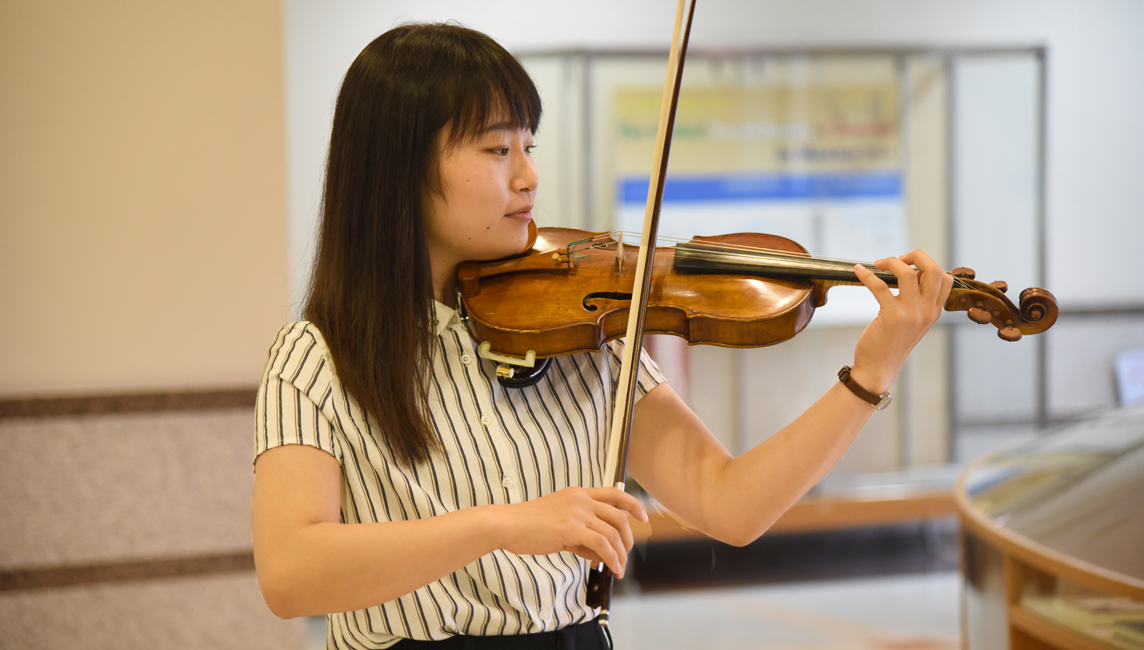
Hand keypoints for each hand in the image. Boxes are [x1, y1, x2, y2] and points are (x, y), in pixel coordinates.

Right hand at [493, 487, 646, 577]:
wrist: (508, 524)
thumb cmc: (529, 525)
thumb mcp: (559, 522)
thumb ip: (581, 532)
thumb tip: (600, 553)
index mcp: (579, 493)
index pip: (615, 493)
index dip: (633, 504)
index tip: (643, 516)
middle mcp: (581, 499)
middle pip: (619, 517)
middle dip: (627, 539)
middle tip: (625, 555)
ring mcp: (577, 512)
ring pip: (612, 533)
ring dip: (620, 554)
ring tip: (618, 568)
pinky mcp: (571, 529)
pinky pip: (601, 545)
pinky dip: (611, 558)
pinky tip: (611, 568)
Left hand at [851, 250, 953, 392]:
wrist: (878, 369)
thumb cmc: (891, 344)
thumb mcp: (913, 323)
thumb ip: (916, 302)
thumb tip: (907, 274)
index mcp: (934, 312)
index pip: (946, 279)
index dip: (929, 265)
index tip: (911, 265)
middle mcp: (927, 311)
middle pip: (934, 270)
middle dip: (917, 255)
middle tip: (899, 258)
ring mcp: (911, 314)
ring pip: (908, 273)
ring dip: (891, 262)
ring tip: (878, 263)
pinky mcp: (892, 316)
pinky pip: (880, 286)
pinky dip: (867, 275)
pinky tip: (859, 271)